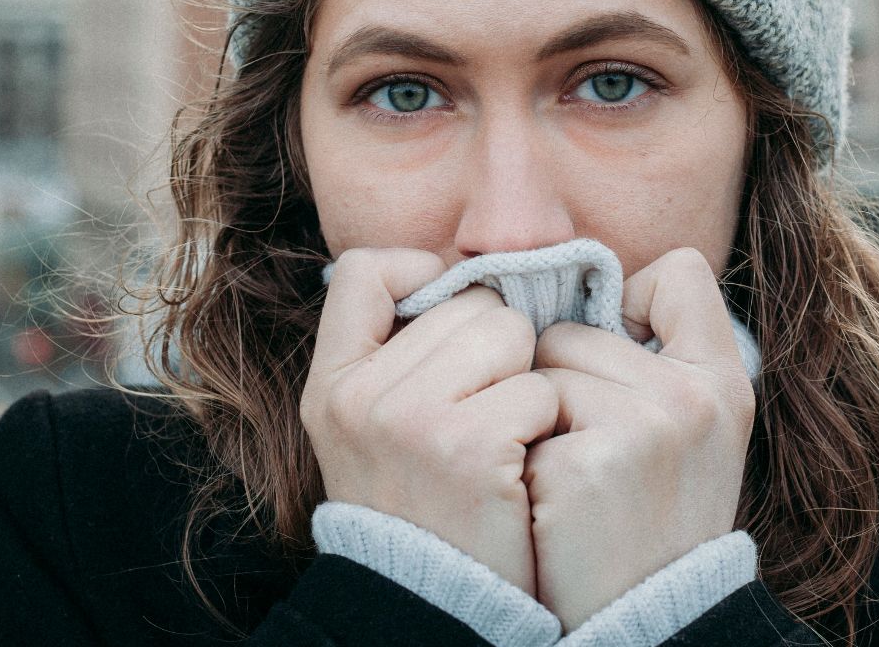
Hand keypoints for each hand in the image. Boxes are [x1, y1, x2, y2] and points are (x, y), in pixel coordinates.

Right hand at [299, 248, 558, 596]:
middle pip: (469, 302)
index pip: (367, 271)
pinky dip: (546, 424)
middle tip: (486, 412)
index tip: (451, 322)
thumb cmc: (423, 509)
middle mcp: (361, 395)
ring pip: (512, 333)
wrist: (434, 607)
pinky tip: (522, 466)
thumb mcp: (371, 432)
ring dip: (527, 381)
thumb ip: (399, 356)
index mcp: (332, 384)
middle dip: (497, 347)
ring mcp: (411, 419)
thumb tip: (467, 278)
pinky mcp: (469, 447)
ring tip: (504, 436)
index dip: (421, 276)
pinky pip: (540, 388)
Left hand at [524, 248, 755, 630]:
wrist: (645, 622)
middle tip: (589, 456)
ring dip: (533, 420)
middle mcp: (693, 394)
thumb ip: (658, 356)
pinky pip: (517, 417)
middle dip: (560, 381)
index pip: (678, 272)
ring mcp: (644, 426)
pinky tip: (550, 506)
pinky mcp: (588, 463)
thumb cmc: (651, 519)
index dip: (631, 305)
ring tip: (568, 481)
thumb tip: (579, 286)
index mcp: (725, 378)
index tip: (619, 365)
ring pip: (537, 368)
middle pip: (574, 327)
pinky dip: (519, 460)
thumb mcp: (689, 432)